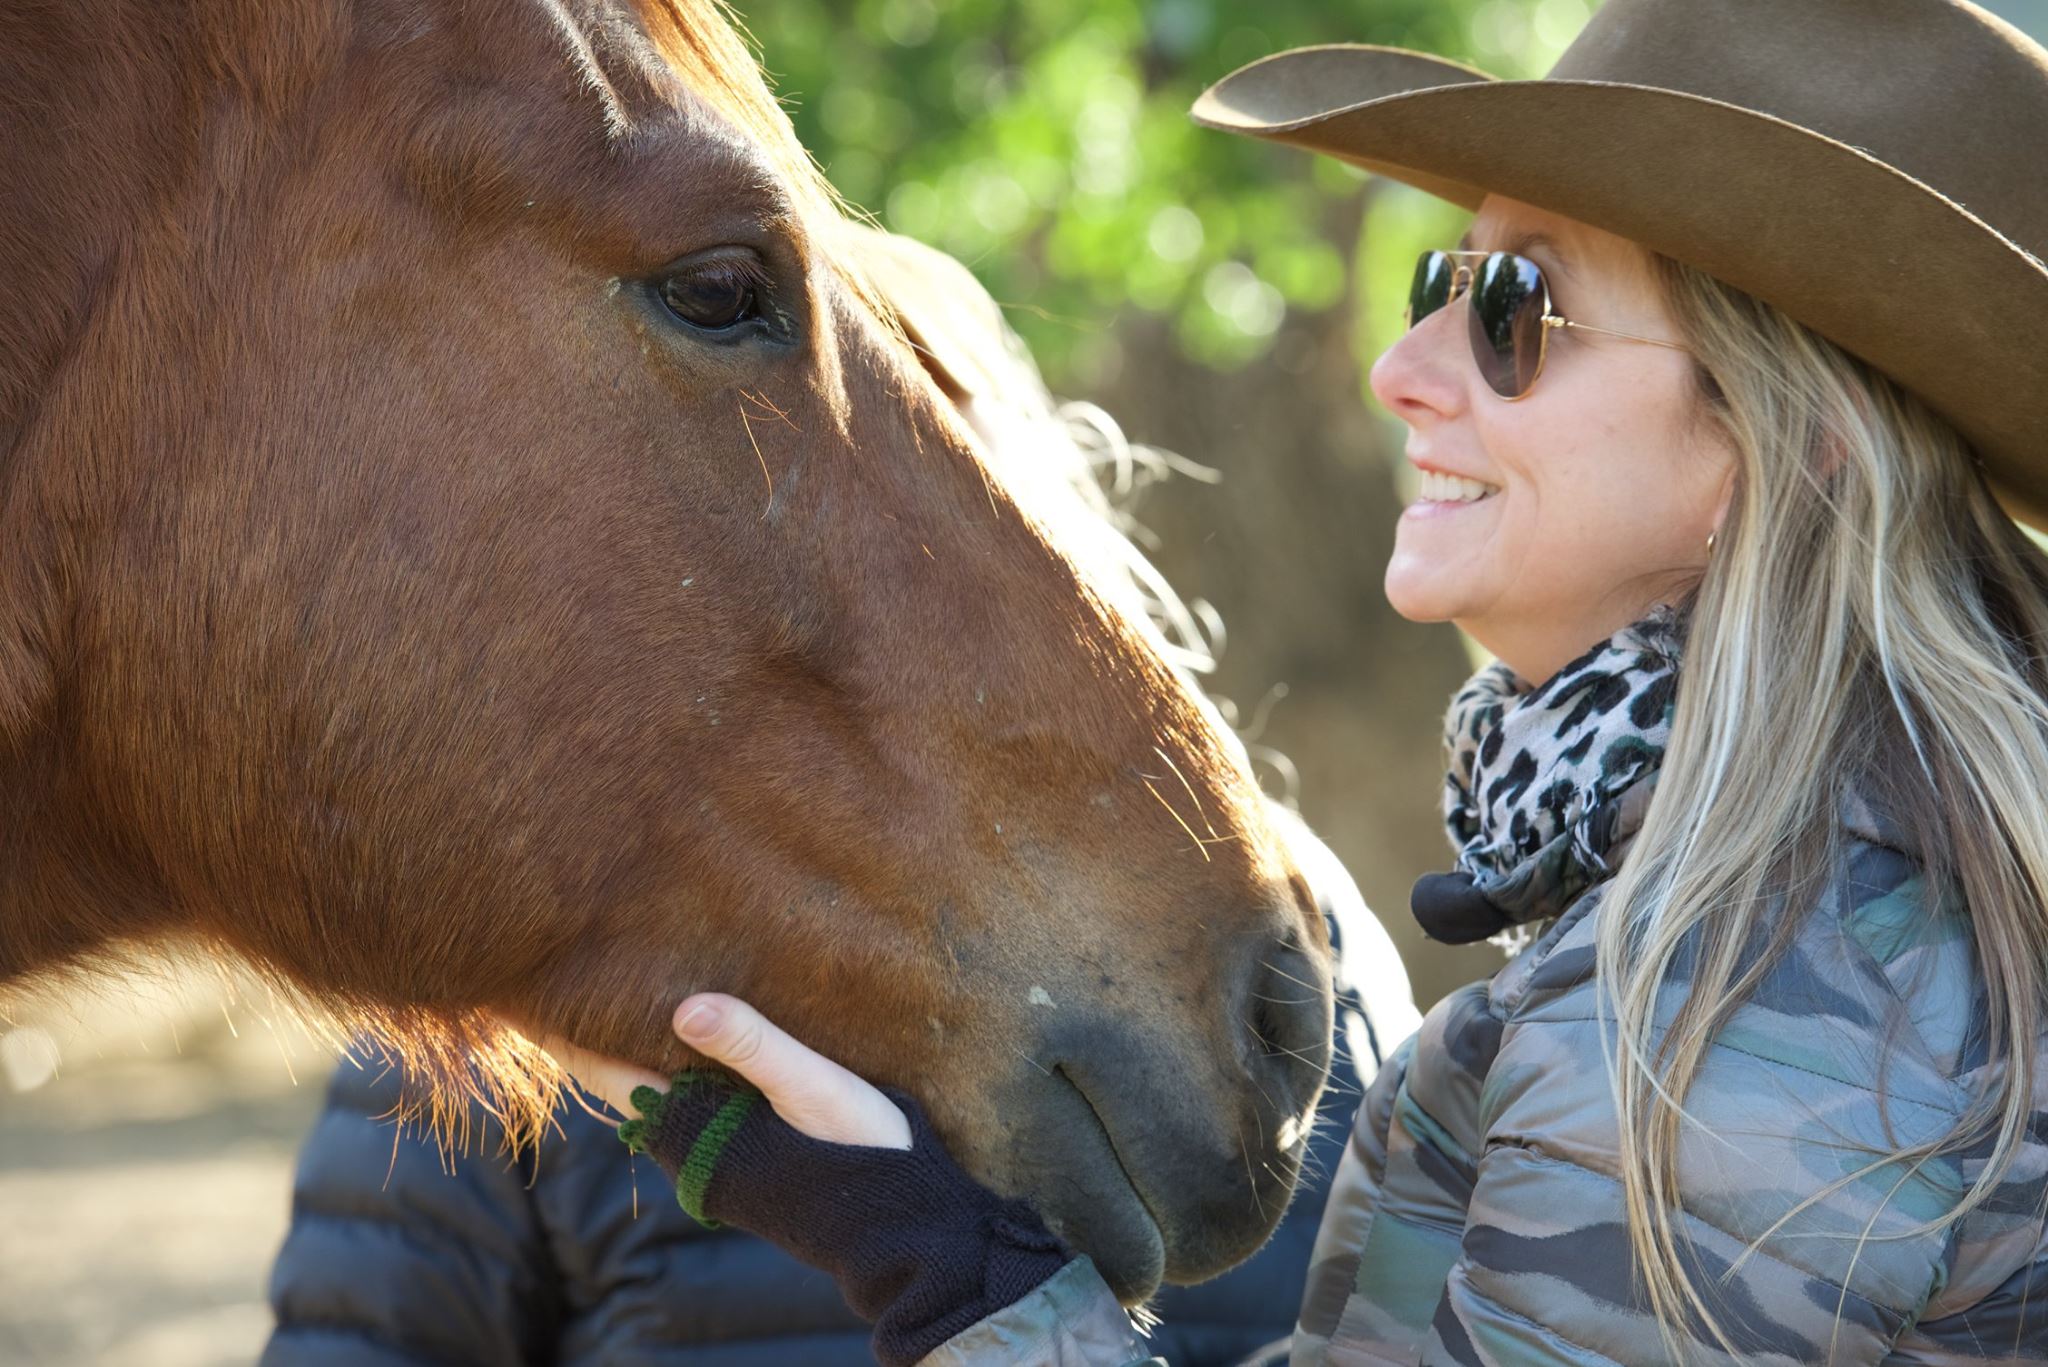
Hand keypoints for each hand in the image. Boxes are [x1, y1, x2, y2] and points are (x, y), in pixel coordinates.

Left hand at [542, 993, 910, 1149]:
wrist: (900, 1223)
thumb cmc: (860, 1153)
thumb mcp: (813, 1087)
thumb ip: (752, 1047)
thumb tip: (684, 1007)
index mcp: (695, 1126)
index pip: (609, 1072)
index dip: (568, 1034)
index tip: (527, 991)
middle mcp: (692, 1140)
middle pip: (623, 1073)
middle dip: (595, 1025)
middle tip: (567, 960)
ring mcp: (716, 1144)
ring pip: (656, 1082)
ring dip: (637, 1036)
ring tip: (615, 976)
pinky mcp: (743, 1143)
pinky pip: (689, 1090)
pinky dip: (676, 1053)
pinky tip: (689, 1017)